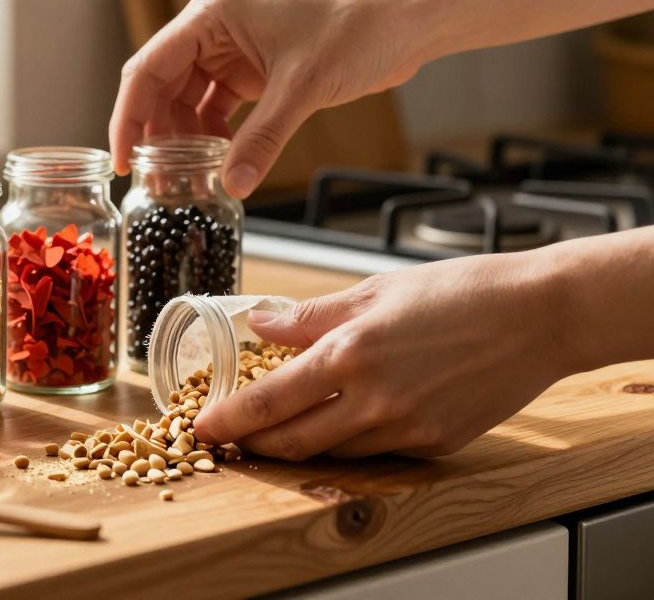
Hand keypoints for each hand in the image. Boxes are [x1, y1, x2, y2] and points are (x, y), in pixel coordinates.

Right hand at [108, 0, 430, 197]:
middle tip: (158, 182)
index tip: (124, 162)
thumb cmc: (358, 29)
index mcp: (210, 14)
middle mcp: (211, 28)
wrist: (406, 20)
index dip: (128, 118)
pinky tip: (220, 164)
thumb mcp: (304, 87)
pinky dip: (213, 137)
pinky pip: (214, 108)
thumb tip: (231, 185)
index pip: (147, 69)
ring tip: (188, 180)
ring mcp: (229, 48)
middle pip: (160, 88)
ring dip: (186, 140)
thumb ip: (263, 139)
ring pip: (185, 102)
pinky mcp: (251, 70)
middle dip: (156, 135)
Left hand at [192, 251, 570, 458]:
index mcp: (349, 353)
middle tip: (231, 438)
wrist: (539, 315)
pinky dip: (352, 440)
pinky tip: (346, 419)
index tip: (202, 426)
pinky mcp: (435, 444)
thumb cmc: (460, 291)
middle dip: (254, 445)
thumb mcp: (374, 289)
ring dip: (300, 445)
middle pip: (292, 442)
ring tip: (282, 428)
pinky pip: (377, 453)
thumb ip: (310, 314)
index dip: (228, 420)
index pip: (268, 402)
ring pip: (332, 452)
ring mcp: (406, 427)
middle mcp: (373, 399)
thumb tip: (259, 321)